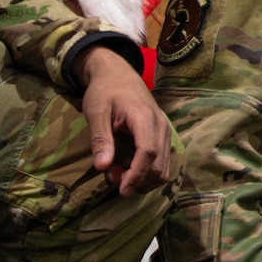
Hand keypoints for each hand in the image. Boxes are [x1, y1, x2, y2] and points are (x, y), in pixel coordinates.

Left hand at [75, 45, 170, 195]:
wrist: (117, 73)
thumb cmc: (104, 91)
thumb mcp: (96, 112)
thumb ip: (100, 139)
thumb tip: (102, 167)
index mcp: (144, 117)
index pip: (148, 152)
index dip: (136, 174)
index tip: (121, 189)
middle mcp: (160, 125)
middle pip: (159, 164)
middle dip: (137, 179)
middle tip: (111, 176)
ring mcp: (165, 130)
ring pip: (164, 167)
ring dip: (143, 179)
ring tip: (119, 172)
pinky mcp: (163, 134)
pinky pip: (164, 162)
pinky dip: (149, 172)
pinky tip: (130, 168)